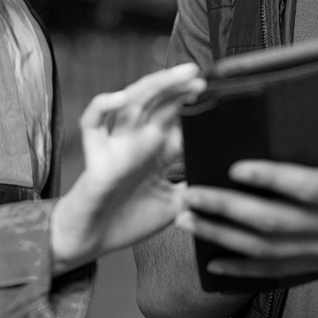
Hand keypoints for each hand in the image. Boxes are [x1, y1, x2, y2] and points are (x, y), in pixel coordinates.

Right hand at [50, 63, 204, 273]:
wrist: (93, 240)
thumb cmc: (129, 220)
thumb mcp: (175, 205)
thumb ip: (195, 189)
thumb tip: (225, 180)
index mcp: (158, 150)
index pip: (179, 118)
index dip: (196, 106)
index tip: (218, 96)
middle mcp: (139, 140)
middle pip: (160, 102)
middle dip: (180, 88)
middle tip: (202, 79)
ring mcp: (117, 144)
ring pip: (133, 102)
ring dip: (154, 86)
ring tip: (178, 76)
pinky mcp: (96, 155)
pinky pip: (92, 123)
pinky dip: (102, 106)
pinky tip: (120, 99)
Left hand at [177, 101, 317, 308]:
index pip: (314, 188)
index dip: (276, 180)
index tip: (240, 166)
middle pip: (277, 222)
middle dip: (230, 209)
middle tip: (191, 193)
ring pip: (269, 247)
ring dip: (226, 234)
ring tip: (189, 218)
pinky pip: (280, 269)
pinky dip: (244, 268)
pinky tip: (214, 261)